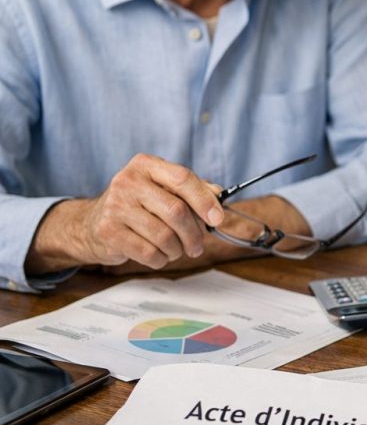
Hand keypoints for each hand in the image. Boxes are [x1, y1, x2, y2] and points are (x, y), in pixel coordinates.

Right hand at [37, 154, 224, 271]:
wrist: (90, 223)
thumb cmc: (136, 205)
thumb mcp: (161, 189)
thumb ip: (191, 189)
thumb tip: (218, 195)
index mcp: (145, 165)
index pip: (182, 179)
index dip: (204, 200)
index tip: (218, 219)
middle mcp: (128, 181)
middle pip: (176, 211)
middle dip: (194, 234)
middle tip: (197, 246)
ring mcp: (115, 206)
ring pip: (164, 236)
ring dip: (177, 249)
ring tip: (176, 250)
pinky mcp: (108, 231)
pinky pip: (148, 252)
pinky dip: (161, 259)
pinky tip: (160, 256)